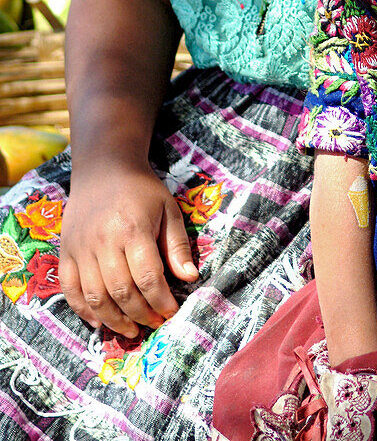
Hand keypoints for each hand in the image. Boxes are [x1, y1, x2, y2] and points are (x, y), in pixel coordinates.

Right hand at [59, 164, 198, 337]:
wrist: (104, 167)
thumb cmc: (141, 190)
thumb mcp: (168, 210)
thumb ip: (177, 245)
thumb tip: (190, 278)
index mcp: (133, 229)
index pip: (148, 277)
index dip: (160, 301)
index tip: (171, 313)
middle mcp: (103, 241)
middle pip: (121, 291)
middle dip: (141, 314)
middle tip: (154, 324)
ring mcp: (81, 248)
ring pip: (94, 296)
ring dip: (114, 320)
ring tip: (132, 330)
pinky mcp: (66, 251)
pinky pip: (70, 289)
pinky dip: (83, 310)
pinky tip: (100, 321)